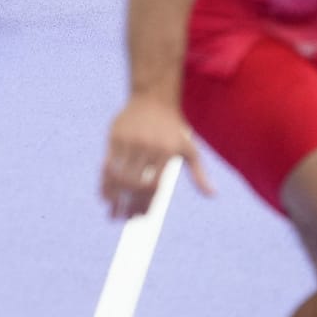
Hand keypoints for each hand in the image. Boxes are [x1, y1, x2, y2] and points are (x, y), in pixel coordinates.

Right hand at [100, 94, 210, 219]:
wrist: (154, 97)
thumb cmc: (173, 128)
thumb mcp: (190, 148)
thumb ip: (199, 173)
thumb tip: (212, 195)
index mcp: (166, 153)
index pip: (154, 186)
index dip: (146, 205)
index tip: (140, 218)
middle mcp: (147, 147)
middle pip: (134, 184)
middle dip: (127, 205)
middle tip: (122, 219)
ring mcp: (129, 141)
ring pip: (118, 176)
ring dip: (114, 197)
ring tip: (111, 212)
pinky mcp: (115, 136)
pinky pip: (108, 163)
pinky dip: (105, 181)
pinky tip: (104, 195)